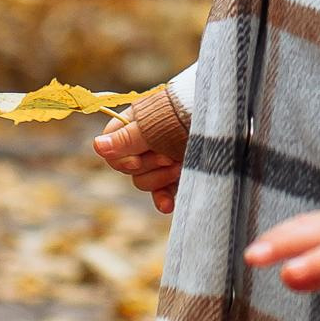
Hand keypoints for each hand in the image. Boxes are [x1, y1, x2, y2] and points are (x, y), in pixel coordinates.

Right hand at [94, 86, 188, 214]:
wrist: (223, 119)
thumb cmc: (186, 115)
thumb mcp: (155, 127)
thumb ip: (127, 139)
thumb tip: (96, 146)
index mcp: (134, 124)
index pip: (111, 149)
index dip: (122, 158)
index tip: (138, 159)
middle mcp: (145, 143)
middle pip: (128, 168)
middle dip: (148, 166)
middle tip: (167, 156)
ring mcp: (161, 159)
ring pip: (143, 181)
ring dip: (160, 178)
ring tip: (178, 165)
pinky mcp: (176, 174)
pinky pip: (161, 193)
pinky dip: (163, 198)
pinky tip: (168, 205)